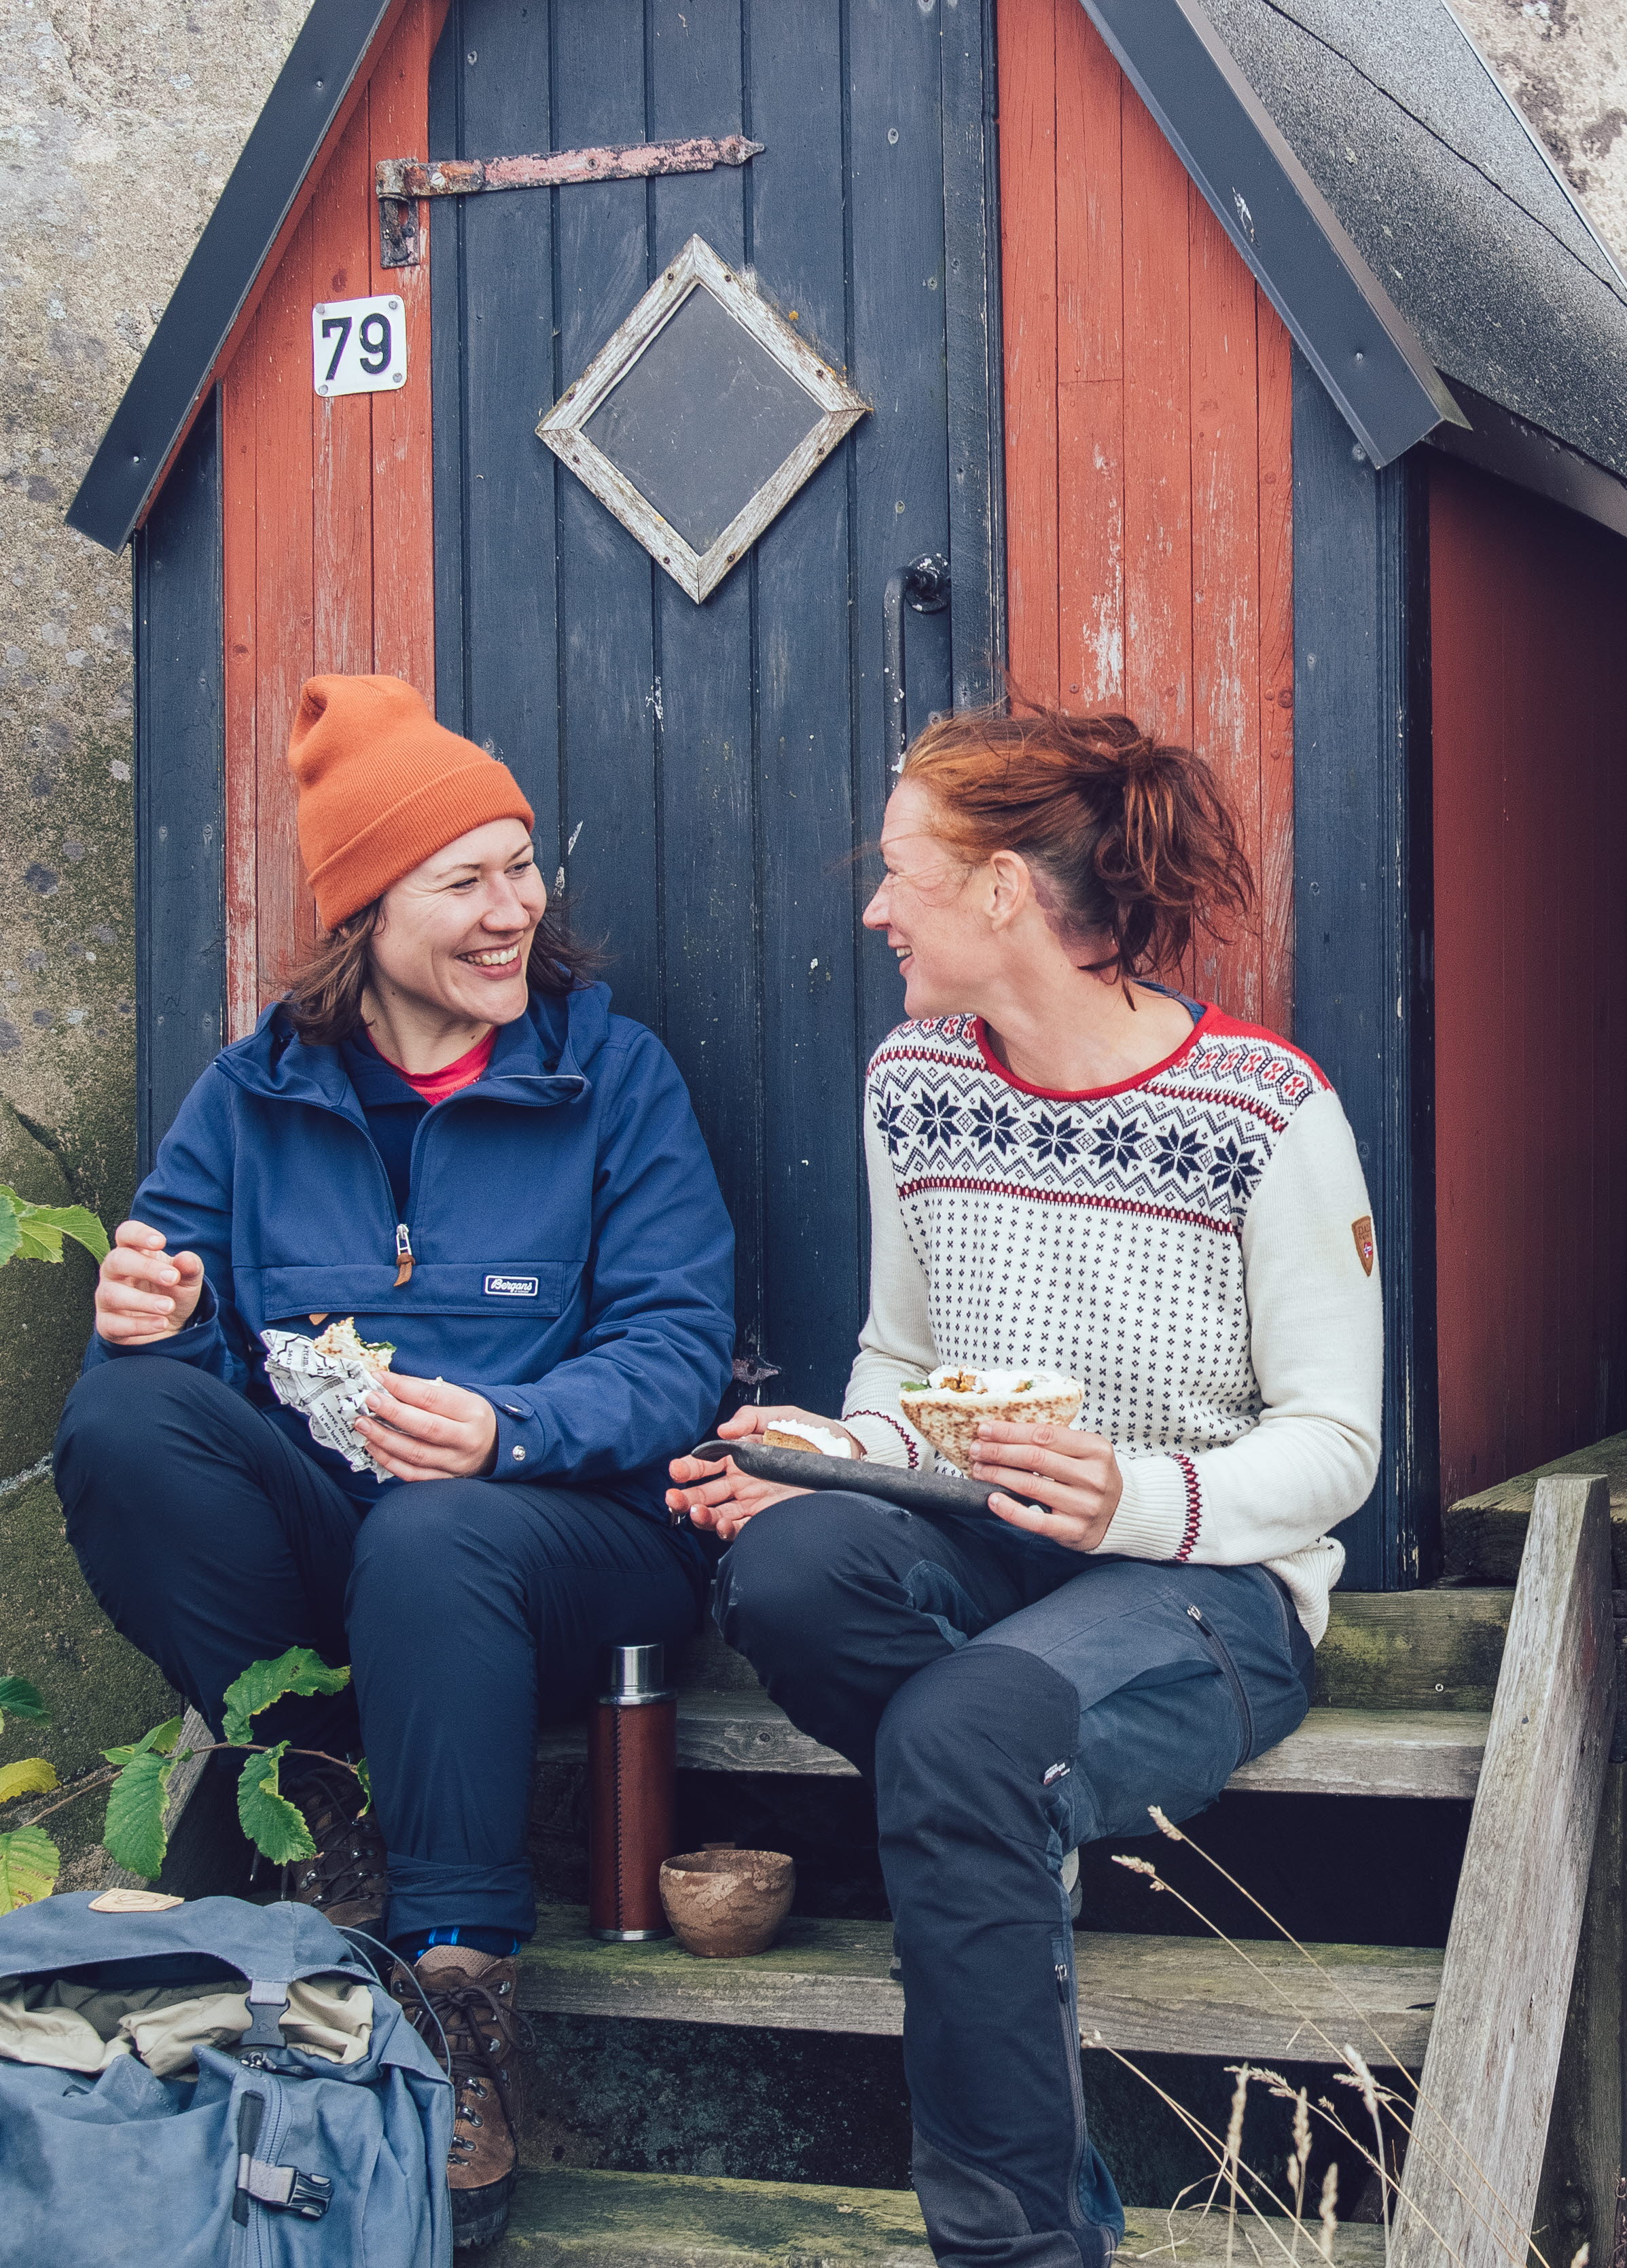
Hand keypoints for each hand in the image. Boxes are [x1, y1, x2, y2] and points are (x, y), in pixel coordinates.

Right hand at [94, 1220, 205, 1344]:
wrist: (168, 1328)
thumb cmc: (172, 1293)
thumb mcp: (188, 1280)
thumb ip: (190, 1267)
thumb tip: (187, 1259)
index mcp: (133, 1252)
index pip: (126, 1233)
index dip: (139, 1234)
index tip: (161, 1242)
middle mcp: (114, 1272)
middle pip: (117, 1260)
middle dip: (145, 1268)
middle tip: (173, 1278)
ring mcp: (106, 1298)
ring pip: (111, 1294)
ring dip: (143, 1301)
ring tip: (168, 1307)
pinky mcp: (106, 1324)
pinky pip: (112, 1324)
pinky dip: (139, 1325)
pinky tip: (161, 1324)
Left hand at [355, 1370, 498, 1480]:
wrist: (495, 1447)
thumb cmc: (470, 1416)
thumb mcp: (459, 1396)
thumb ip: (426, 1390)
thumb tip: (389, 1382)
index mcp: (472, 1411)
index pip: (433, 1399)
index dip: (403, 1387)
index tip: (379, 1378)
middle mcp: (466, 1439)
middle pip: (425, 1427)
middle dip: (392, 1412)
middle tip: (368, 1401)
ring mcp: (455, 1463)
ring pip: (415, 1454)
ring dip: (384, 1439)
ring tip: (363, 1425)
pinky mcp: (444, 1479)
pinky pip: (412, 1474)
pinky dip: (389, 1461)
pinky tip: (373, 1447)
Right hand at [665, 1405, 856, 1542]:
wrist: (846, 1454)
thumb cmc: (813, 1433)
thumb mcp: (782, 1417)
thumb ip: (751, 1418)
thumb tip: (723, 1429)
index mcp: (739, 1456)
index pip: (705, 1464)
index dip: (688, 1468)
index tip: (677, 1470)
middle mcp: (742, 1482)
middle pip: (705, 1493)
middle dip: (684, 1496)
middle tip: (673, 1497)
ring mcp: (754, 1502)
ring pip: (718, 1514)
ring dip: (702, 1516)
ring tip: (694, 1513)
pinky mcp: (769, 1518)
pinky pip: (743, 1528)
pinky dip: (728, 1530)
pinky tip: (721, 1525)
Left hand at [968, 1419, 1123, 1550]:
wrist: (1123, 1514)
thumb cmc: (1094, 1476)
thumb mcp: (1086, 1451)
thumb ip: (1055, 1441)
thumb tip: (1004, 1431)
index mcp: (1096, 1449)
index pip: (1044, 1434)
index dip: (1010, 1431)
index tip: (985, 1429)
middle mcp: (1093, 1477)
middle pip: (1034, 1459)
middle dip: (998, 1451)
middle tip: (976, 1449)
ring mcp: (1084, 1505)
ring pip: (1030, 1486)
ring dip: (998, 1475)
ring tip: (979, 1469)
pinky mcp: (1074, 1531)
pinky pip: (1035, 1520)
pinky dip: (1010, 1509)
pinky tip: (992, 1499)